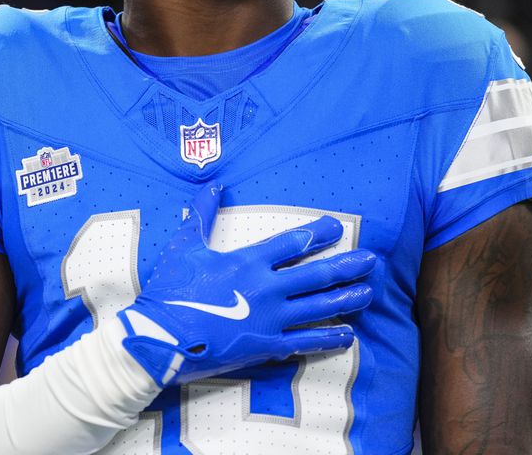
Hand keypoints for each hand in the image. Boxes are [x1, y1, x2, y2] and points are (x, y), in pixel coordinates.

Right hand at [117, 184, 374, 386]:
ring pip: (318, 307)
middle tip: (371, 260)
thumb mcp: (185, 246)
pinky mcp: (266, 346)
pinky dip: (328, 338)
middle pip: (315, 275)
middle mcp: (266, 289)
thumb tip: (213, 183)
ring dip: (346, 299)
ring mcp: (269, 320)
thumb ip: (202, 214)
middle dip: (346, 265)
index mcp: (247, 262)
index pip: (292, 242)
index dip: (318, 232)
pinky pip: (305, 342)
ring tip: (368, 293)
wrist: (160, 338)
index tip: (338, 226)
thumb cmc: (170, 289)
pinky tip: (348, 335)